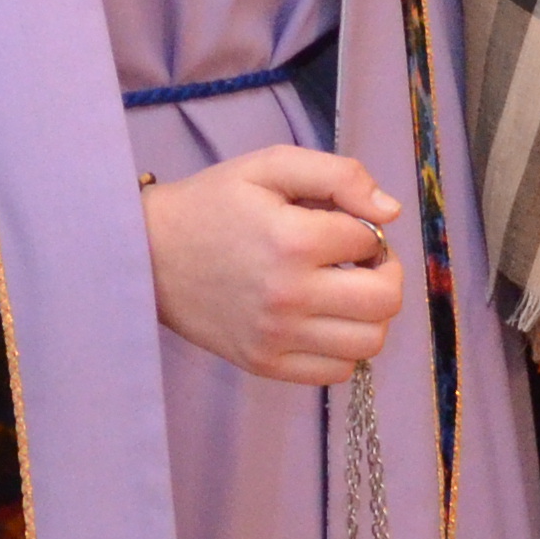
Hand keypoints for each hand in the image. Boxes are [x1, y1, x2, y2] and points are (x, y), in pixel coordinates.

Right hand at [142, 147, 404, 384]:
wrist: (148, 255)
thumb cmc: (213, 203)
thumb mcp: (270, 166)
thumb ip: (338, 175)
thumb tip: (391, 211)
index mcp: (293, 240)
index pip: (371, 240)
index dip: (367, 227)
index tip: (344, 224)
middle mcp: (290, 296)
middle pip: (385, 300)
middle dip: (386, 273)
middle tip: (362, 261)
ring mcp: (277, 337)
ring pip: (370, 342)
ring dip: (370, 314)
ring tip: (345, 291)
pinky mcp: (265, 364)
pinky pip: (337, 372)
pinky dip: (344, 348)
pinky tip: (324, 320)